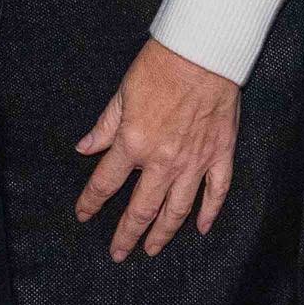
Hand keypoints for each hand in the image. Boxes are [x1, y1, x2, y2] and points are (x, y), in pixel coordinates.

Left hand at [74, 39, 239, 260]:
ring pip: (176, 210)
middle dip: (126, 234)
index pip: (106, 182)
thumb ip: (105, 126)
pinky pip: (215, 192)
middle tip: (118, 253)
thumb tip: (85, 148)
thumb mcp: (123, 92)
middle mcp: (163, 161)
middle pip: (141, 209)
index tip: (83, 213)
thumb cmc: (161, 65)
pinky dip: (208, 213)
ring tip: (152, 249)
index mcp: (134, 143)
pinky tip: (200, 228)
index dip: (91, 202)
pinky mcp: (220, 154)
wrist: (203, 52)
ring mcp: (194, 161)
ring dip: (163, 233)